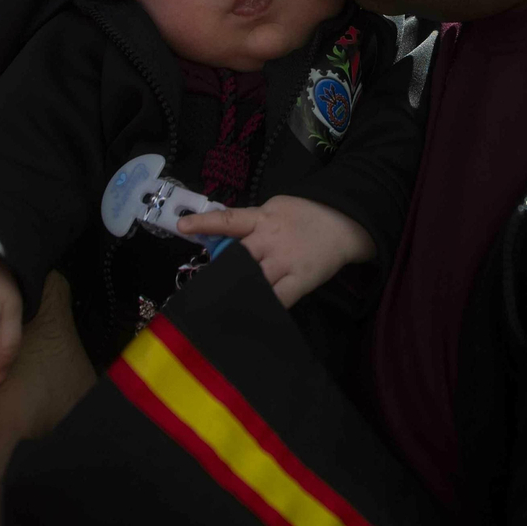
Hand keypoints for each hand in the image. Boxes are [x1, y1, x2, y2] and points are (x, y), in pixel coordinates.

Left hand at [176, 195, 373, 306]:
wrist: (345, 223)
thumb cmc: (306, 215)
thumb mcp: (275, 208)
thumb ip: (251, 223)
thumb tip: (224, 237)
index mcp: (262, 218)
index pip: (228, 219)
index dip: (204, 223)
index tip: (182, 227)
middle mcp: (269, 240)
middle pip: (237, 258)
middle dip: (218, 273)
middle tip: (200, 289)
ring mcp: (285, 262)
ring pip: (253, 281)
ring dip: (236, 293)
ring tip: (217, 308)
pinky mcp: (300, 281)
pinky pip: (278, 299)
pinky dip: (262, 308)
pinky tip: (249, 317)